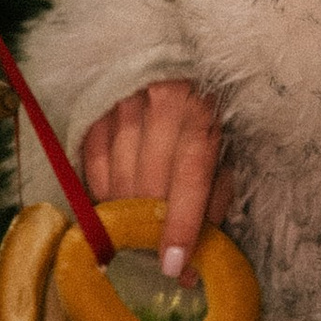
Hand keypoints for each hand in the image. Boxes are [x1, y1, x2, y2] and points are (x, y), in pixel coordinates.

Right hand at [81, 78, 228, 283]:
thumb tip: (190, 262)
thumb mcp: (228, 149)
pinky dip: (103, 186)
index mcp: (205, 112)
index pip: (190, 177)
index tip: (172, 265)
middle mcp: (164, 102)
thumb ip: (213, 200)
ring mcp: (126, 99)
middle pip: (148, 182)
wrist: (188, 55)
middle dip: (151, 225)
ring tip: (137, 225)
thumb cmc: (212, 109)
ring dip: (127, 210)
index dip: (180, 225)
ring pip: (117, 175)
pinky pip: (92, 159)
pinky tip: (117, 195)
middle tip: (155, 249)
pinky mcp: (101, 103)